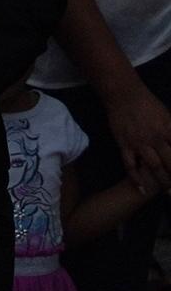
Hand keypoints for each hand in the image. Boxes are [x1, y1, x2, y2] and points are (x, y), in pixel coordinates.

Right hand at [103, 78, 170, 198]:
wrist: (124, 96)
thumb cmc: (149, 105)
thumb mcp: (168, 116)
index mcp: (169, 130)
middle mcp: (157, 139)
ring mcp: (140, 143)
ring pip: (154, 166)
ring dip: (162, 181)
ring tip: (169, 194)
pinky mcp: (124, 145)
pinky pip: (130, 165)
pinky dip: (135, 178)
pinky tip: (141, 188)